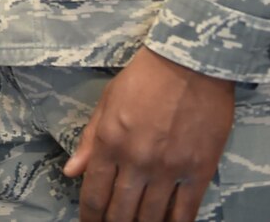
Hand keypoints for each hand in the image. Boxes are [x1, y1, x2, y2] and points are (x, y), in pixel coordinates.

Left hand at [62, 47, 236, 221]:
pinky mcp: (199, 171)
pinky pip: (185, 211)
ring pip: (151, 217)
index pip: (94, 194)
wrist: (191, 63)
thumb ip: (89, 140)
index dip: (89, 216)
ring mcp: (169, 169)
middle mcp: (137, 161)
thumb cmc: (145, 77)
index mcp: (110, 143)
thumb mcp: (107, 101)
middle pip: (120, 212)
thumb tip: (70, 172)